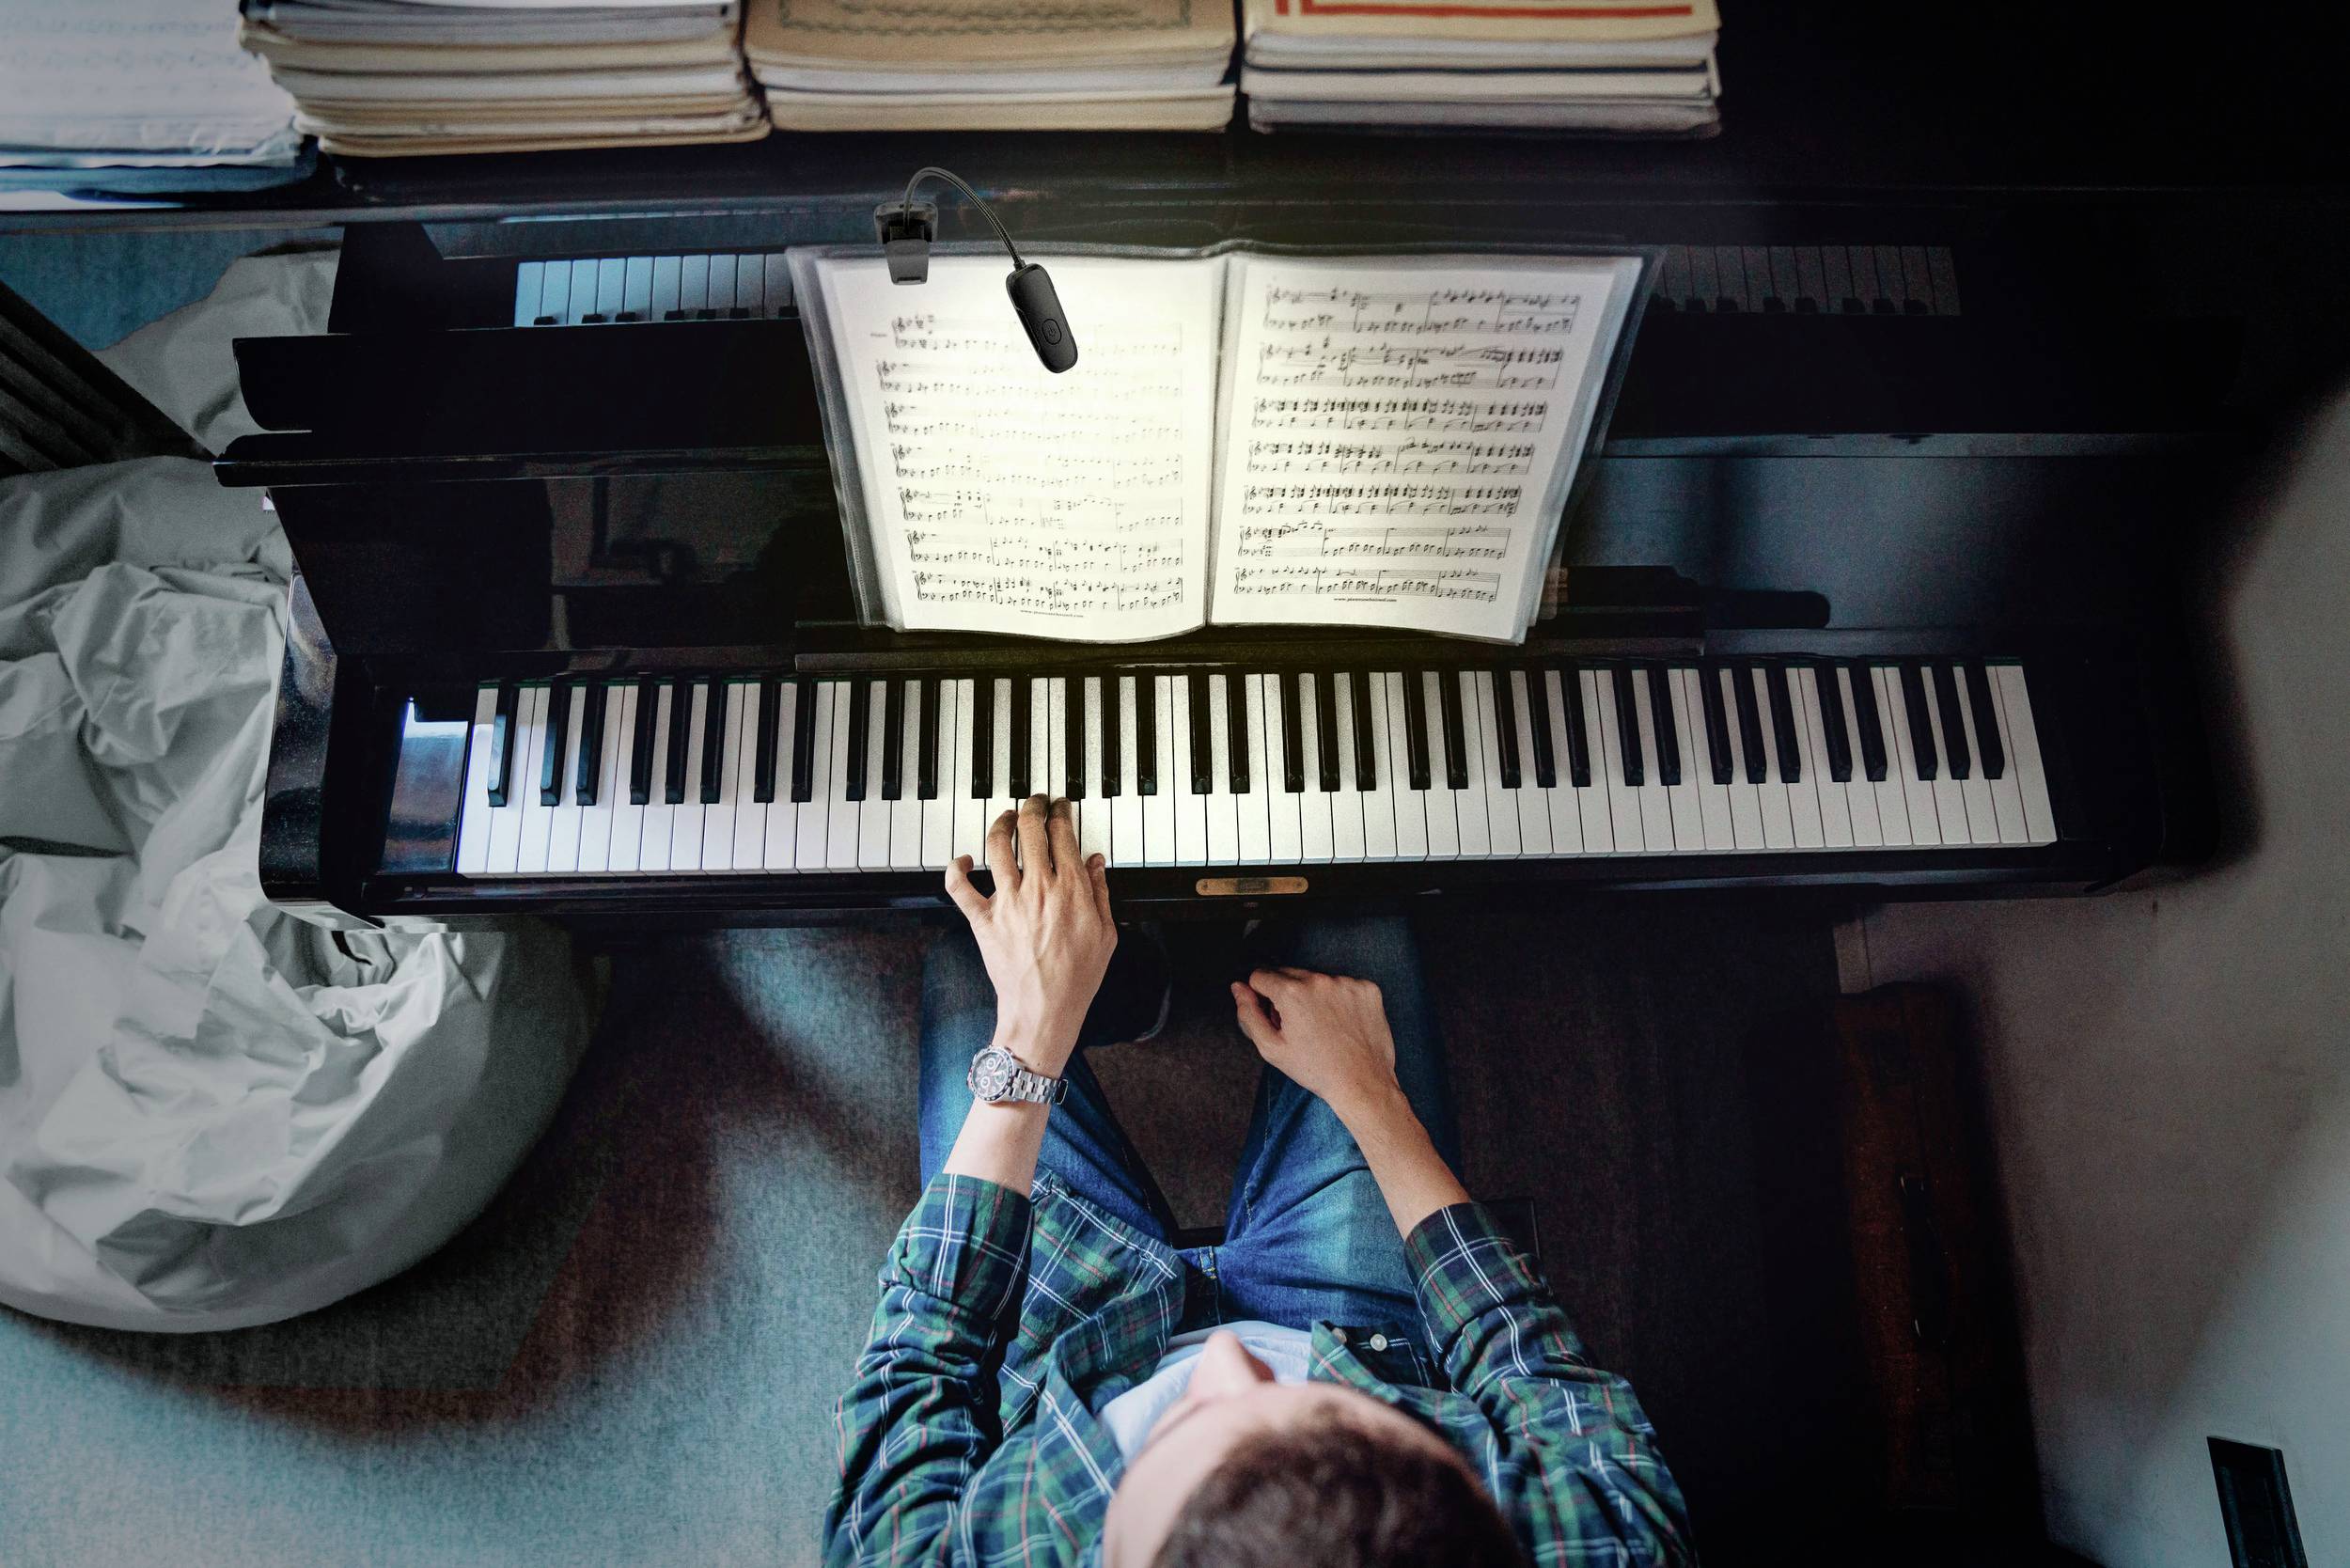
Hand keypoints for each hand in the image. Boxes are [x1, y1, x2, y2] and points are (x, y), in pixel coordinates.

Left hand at [945, 795, 1115, 1075]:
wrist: (1044, 1009)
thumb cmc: (1077, 978)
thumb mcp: (1105, 934)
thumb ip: (1100, 893)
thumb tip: (1095, 862)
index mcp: (1071, 889)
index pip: (1062, 834)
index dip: (1061, 812)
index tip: (1061, 808)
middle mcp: (1038, 887)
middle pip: (1030, 829)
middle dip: (1032, 807)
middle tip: (1035, 801)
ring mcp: (1007, 902)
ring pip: (997, 846)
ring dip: (1001, 824)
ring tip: (1006, 818)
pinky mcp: (983, 919)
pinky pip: (959, 887)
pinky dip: (956, 869)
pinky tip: (963, 860)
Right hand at [1230, 966, 1405, 1127]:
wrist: (1362, 1083)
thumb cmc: (1315, 1070)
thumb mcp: (1271, 1048)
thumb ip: (1248, 1013)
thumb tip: (1238, 987)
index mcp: (1292, 992)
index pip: (1260, 975)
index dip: (1261, 996)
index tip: (1275, 1017)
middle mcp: (1319, 980)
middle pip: (1288, 973)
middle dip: (1286, 994)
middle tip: (1298, 1025)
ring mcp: (1347, 983)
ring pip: (1317, 979)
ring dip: (1314, 995)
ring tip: (1323, 1027)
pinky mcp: (1368, 989)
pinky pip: (1344, 985)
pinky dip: (1339, 999)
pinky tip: (1342, 1023)